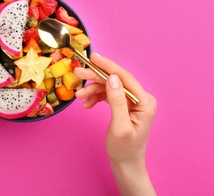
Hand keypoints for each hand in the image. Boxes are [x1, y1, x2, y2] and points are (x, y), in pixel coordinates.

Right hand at [74, 52, 156, 194]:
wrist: (125, 163)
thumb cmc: (124, 149)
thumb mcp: (120, 126)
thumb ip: (116, 101)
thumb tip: (112, 78)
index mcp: (144, 102)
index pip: (125, 77)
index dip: (108, 66)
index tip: (93, 57)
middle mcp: (140, 98)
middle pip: (115, 80)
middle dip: (95, 77)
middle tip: (78, 73)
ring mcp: (131, 102)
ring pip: (109, 86)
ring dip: (93, 89)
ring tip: (79, 96)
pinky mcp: (123, 105)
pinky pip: (107, 95)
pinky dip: (95, 97)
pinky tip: (87, 104)